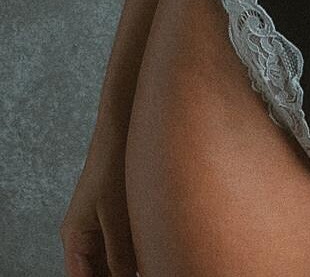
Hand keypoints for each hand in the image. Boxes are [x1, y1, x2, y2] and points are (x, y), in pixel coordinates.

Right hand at [59, 141, 137, 276]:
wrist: (122, 129)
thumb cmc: (113, 167)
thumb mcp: (116, 217)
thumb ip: (119, 255)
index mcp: (75, 239)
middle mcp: (83, 237)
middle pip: (97, 273)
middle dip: (117, 276)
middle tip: (145, 271)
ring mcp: (99, 227)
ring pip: (111, 262)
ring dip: (128, 267)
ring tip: (150, 264)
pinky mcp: (116, 217)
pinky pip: (122, 246)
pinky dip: (134, 254)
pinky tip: (152, 255)